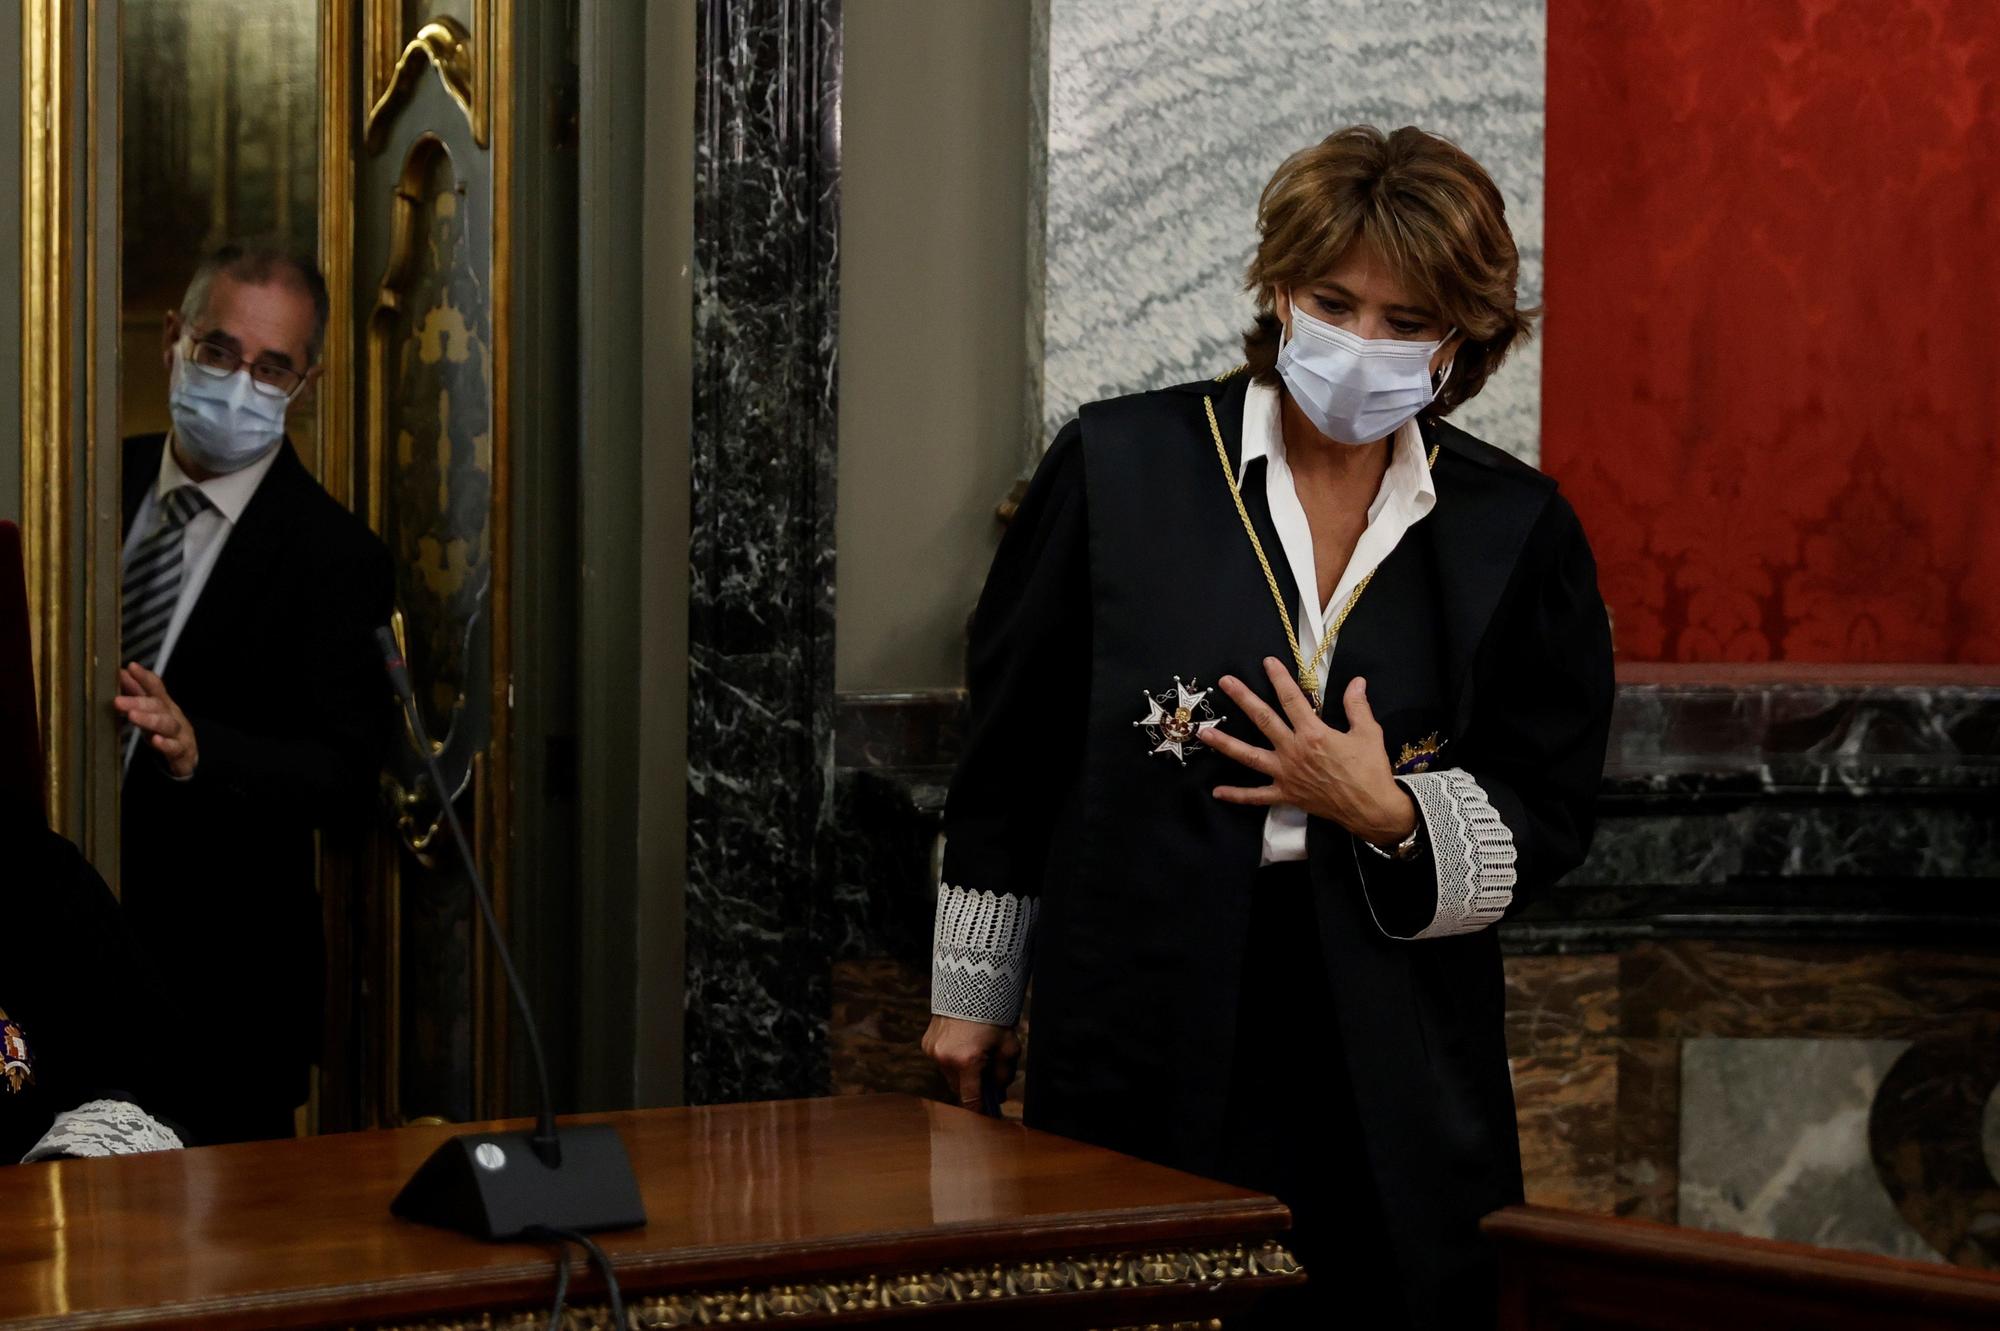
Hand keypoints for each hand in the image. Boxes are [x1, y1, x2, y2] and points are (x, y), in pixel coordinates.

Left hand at [114, 663, 199, 778]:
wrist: (187, 755)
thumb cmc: (164, 729)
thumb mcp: (151, 710)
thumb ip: (137, 692)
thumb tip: (121, 673)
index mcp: (163, 704)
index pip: (155, 687)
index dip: (144, 677)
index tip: (131, 667)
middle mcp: (172, 715)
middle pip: (157, 705)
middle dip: (138, 702)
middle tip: (117, 701)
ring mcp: (179, 733)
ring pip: (166, 724)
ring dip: (150, 719)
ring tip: (133, 716)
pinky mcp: (182, 751)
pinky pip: (175, 747)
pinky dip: (166, 744)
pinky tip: (156, 740)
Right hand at [922, 1014, 1021, 1113]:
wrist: (971, 987)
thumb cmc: (993, 1016)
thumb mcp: (1009, 1046)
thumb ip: (1005, 1074)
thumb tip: (998, 1091)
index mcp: (967, 1061)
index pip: (971, 1100)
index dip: (980, 1109)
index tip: (988, 1111)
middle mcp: (946, 1059)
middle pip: (959, 1088)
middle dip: (972, 1085)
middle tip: (987, 1073)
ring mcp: (933, 1051)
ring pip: (949, 1074)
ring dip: (961, 1071)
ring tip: (974, 1051)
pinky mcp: (927, 1043)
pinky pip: (940, 1060)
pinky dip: (950, 1057)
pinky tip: (961, 1042)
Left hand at [1206, 659, 1416, 845]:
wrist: (1372, 809)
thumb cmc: (1370, 770)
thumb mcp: (1368, 733)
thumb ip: (1357, 706)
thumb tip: (1357, 681)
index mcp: (1313, 733)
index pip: (1292, 699)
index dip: (1279, 678)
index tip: (1267, 662)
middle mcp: (1293, 751)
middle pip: (1263, 719)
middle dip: (1243, 699)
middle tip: (1225, 683)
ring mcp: (1286, 774)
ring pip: (1249, 756)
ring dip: (1226, 744)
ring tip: (1204, 734)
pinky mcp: (1286, 795)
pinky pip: (1257, 797)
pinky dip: (1237, 796)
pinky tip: (1217, 792)